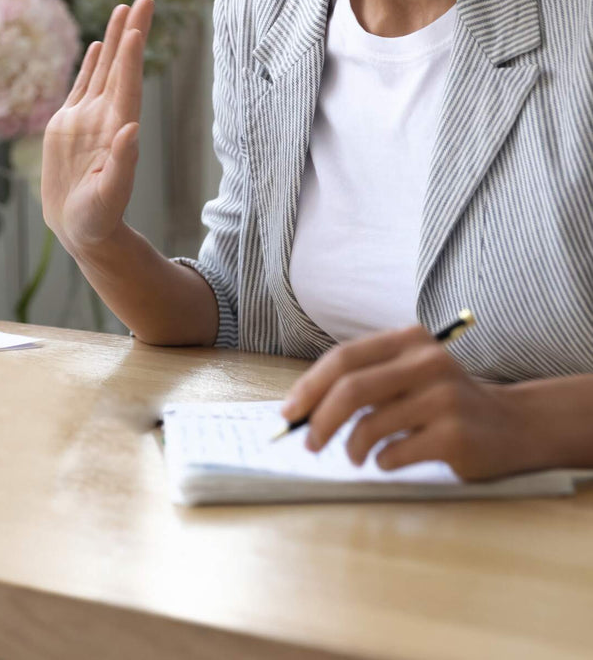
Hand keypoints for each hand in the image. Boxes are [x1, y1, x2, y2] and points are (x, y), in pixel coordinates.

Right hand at [41, 0, 154, 263]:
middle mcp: (106, 118)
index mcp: (118, 131)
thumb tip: (131, 129)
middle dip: (131, 32)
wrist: (82, 230)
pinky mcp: (69, 125)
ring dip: (115, 39)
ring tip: (123, 8)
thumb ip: (122, 163)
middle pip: (121, 67)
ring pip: (104, 69)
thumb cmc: (99, 219)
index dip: (131, 58)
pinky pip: (83, 85)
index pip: (128, 86)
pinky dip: (93, 64)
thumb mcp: (110, 195)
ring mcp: (88, 118)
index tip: (137, 29)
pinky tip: (101, 44)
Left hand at [281, 325, 537, 480]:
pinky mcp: (455, 435)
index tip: (289, 412)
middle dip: (319, 419)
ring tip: (356, 456)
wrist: (513, 425)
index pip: (343, 358)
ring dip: (352, 447)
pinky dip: (382, 462)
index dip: (309, 386)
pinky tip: (390, 461)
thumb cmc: (443, 402)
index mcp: (407, 340)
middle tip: (309, 443)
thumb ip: (364, 381)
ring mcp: (444, 398)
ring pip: (370, 425)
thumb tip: (302, 409)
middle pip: (351, 389)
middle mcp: (426, 362)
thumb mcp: (407, 374)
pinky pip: (395, 453)